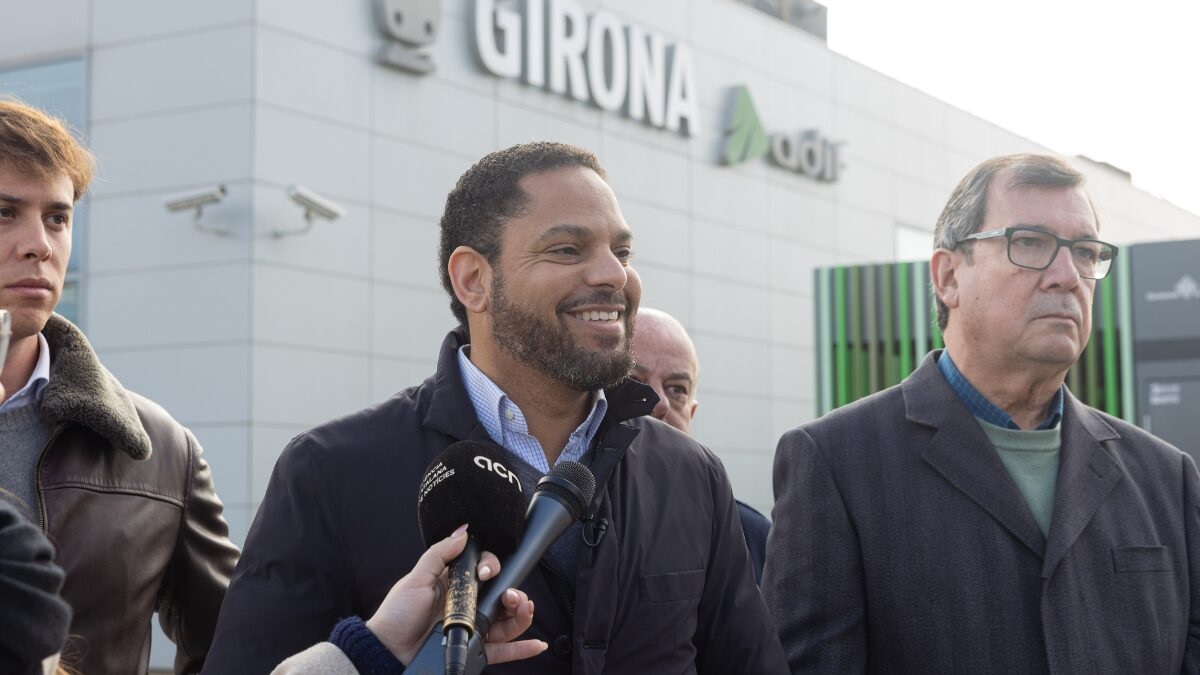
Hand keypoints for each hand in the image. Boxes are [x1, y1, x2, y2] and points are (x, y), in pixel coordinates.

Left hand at [365, 524, 547, 665]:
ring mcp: (473, 628)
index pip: (486, 571)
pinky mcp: (474, 650)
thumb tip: (463, 530)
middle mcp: (469, 606)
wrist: (387, 650)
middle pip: (503, 596)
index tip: (485, 573)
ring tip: (524, 609)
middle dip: (515, 593)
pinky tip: (536, 643)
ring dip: (522, 614)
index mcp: (457, 585)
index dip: (492, 568)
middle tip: (512, 595)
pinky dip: (522, 648)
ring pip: (508, 622)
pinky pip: (502, 650)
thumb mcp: (417, 578)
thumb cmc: (397, 614)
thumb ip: (440, 553)